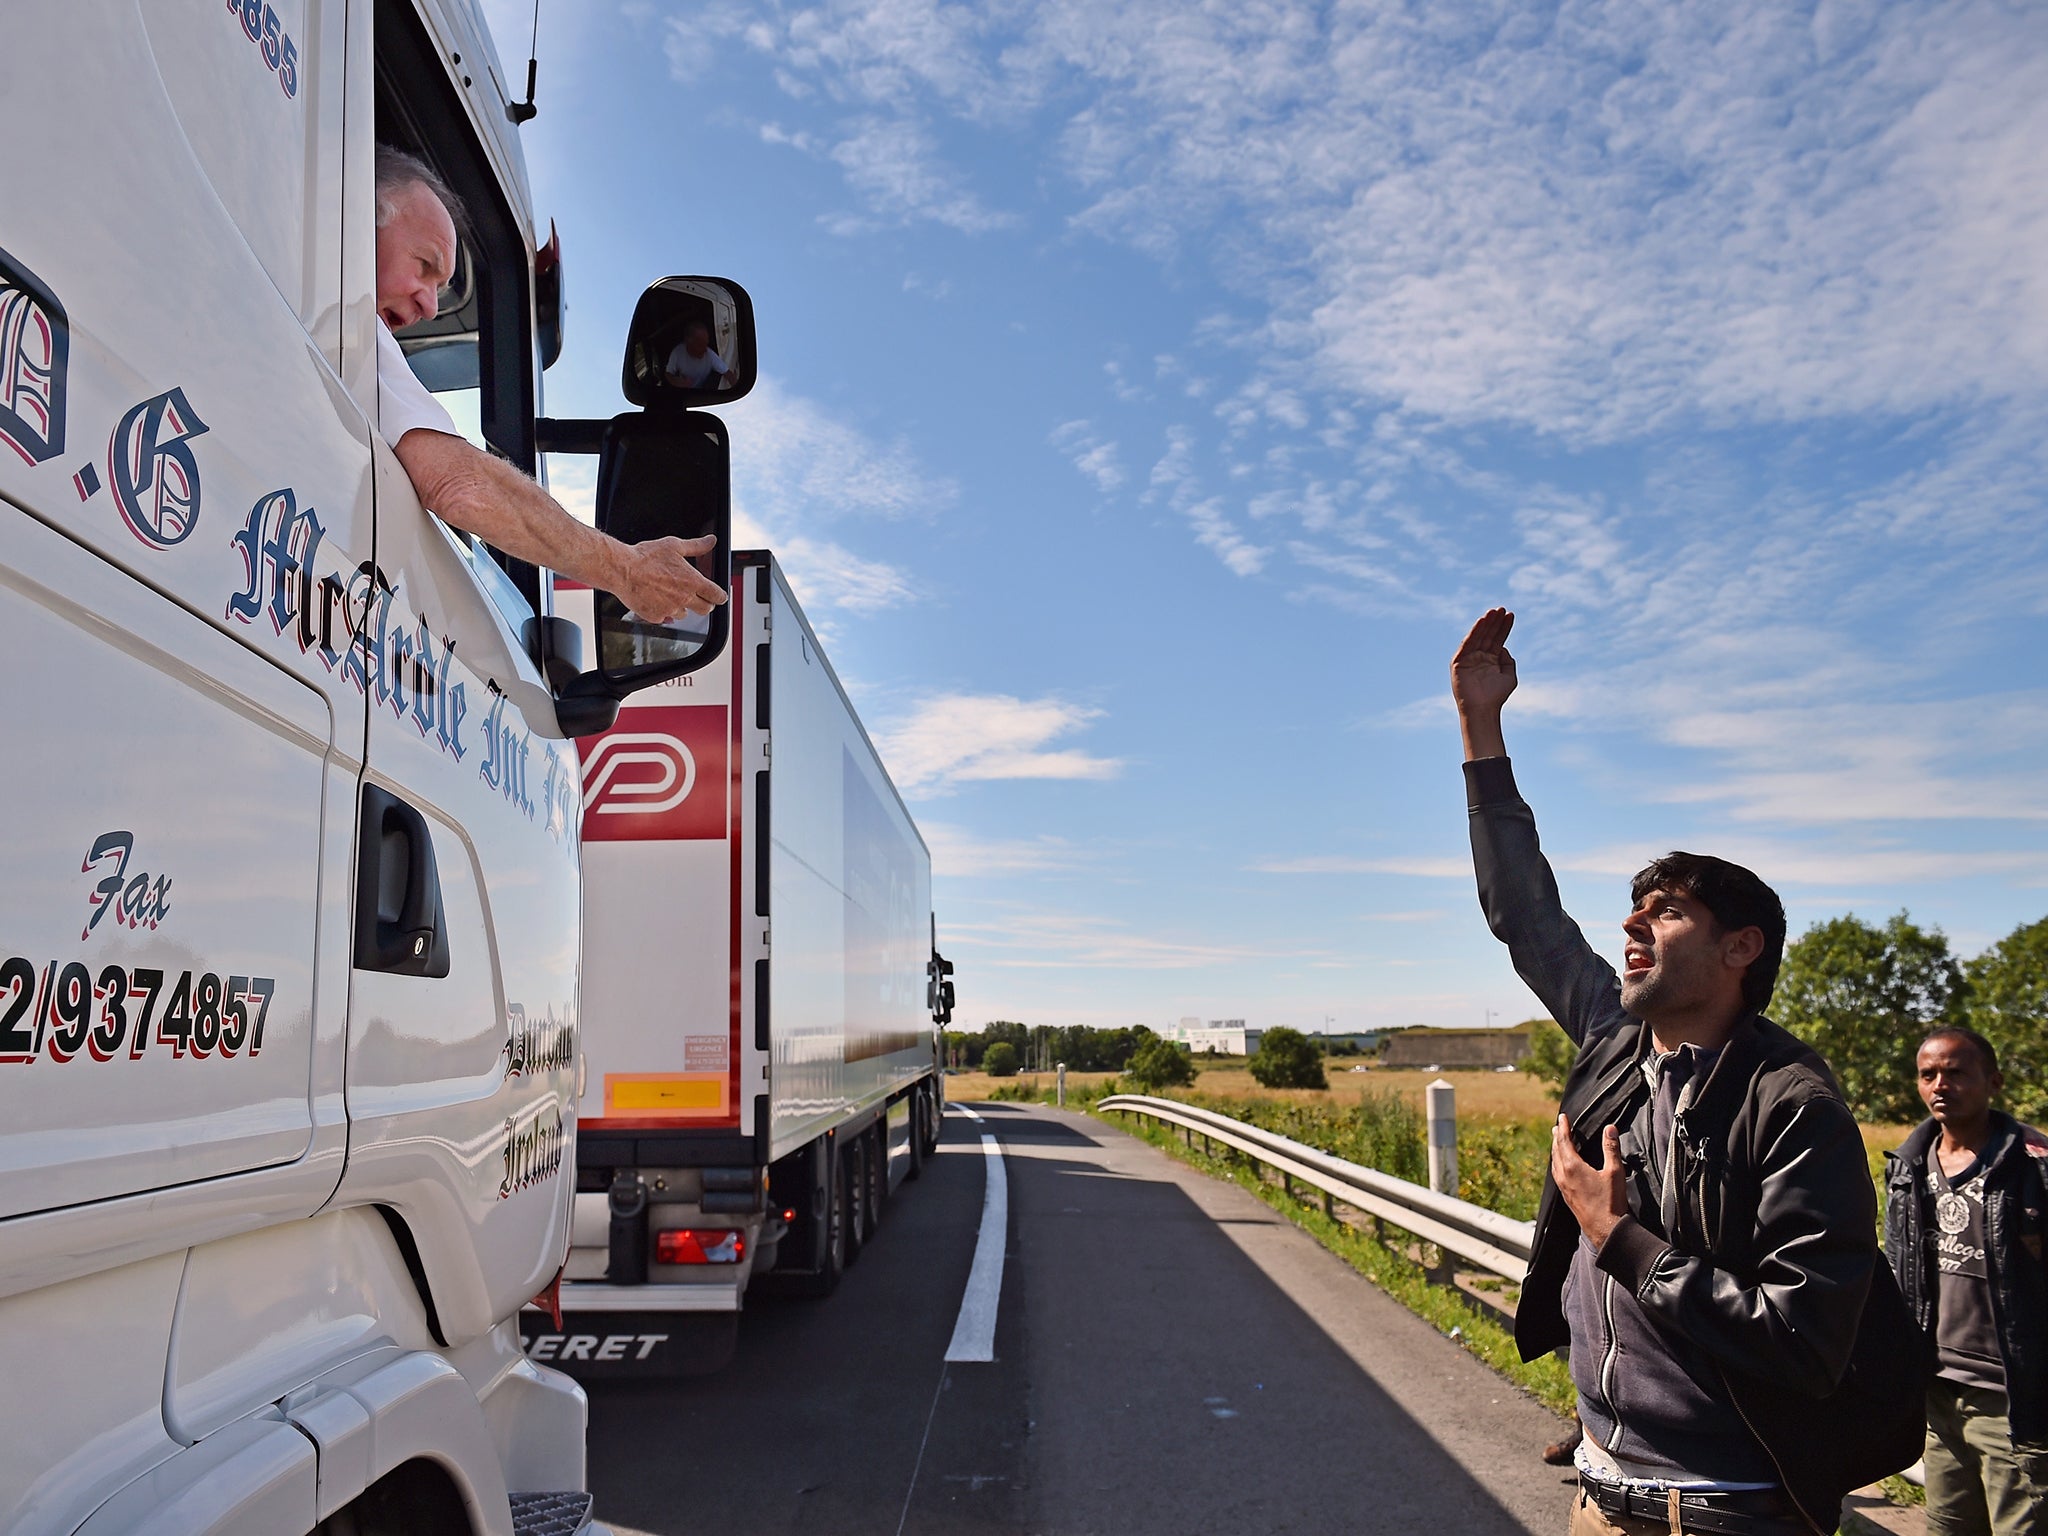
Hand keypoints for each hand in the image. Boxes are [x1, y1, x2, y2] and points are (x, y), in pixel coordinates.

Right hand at [613, 535, 727, 621]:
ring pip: (683, 614)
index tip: (719, 596)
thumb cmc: (646, 557)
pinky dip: (662, 611)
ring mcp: (670, 610)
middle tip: (698, 598)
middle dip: (704, 604)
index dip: (720, 596)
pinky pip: (664, 618)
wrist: (623, 569)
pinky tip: (654, 599)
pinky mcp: (656, 617)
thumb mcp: (674, 546)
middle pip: (705, 609)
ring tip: (668, 594)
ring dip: (681, 607)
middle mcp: (684, 598)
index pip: (717, 595)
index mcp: (692, 582)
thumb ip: (696, 546)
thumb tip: (710, 540)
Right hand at [1450, 607, 1516, 758]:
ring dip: (1485, 623)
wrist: (1483, 709)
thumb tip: (1503, 648)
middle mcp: (1479, 657)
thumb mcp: (1509, 676)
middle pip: (1488, 635)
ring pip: (1478, 637)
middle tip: (1501, 609)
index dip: (1504, 627)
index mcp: (1491, 660)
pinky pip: (1467, 644)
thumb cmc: (1496, 696)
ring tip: (1493, 612)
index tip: (1510, 614)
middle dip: (1495, 622)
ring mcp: (1468, 658)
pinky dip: (1474, 632)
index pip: (1498, 639)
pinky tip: (1481, 622)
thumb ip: (1508, 661)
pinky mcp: (1458, 662)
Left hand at [1551, 1114, 1626, 1250]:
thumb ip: (1611, 1148)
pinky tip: (1561, 1166)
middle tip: (1558, 1126)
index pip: (1564, 1141)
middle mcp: (1564, 1175)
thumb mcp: (1614, 1172)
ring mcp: (1563, 1187)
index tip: (1562, 1116)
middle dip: (1557, 1137)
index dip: (1564, 1127)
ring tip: (1557, 1142)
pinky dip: (1557, 1162)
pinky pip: (1556, 1173)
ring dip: (1555, 1149)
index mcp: (1573, 1167)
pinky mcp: (1566, 1195)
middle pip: (1556, 1150)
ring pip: (1554, 1162)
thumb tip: (1610, 1128)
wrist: (1605, 1229)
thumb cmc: (1611, 1201)